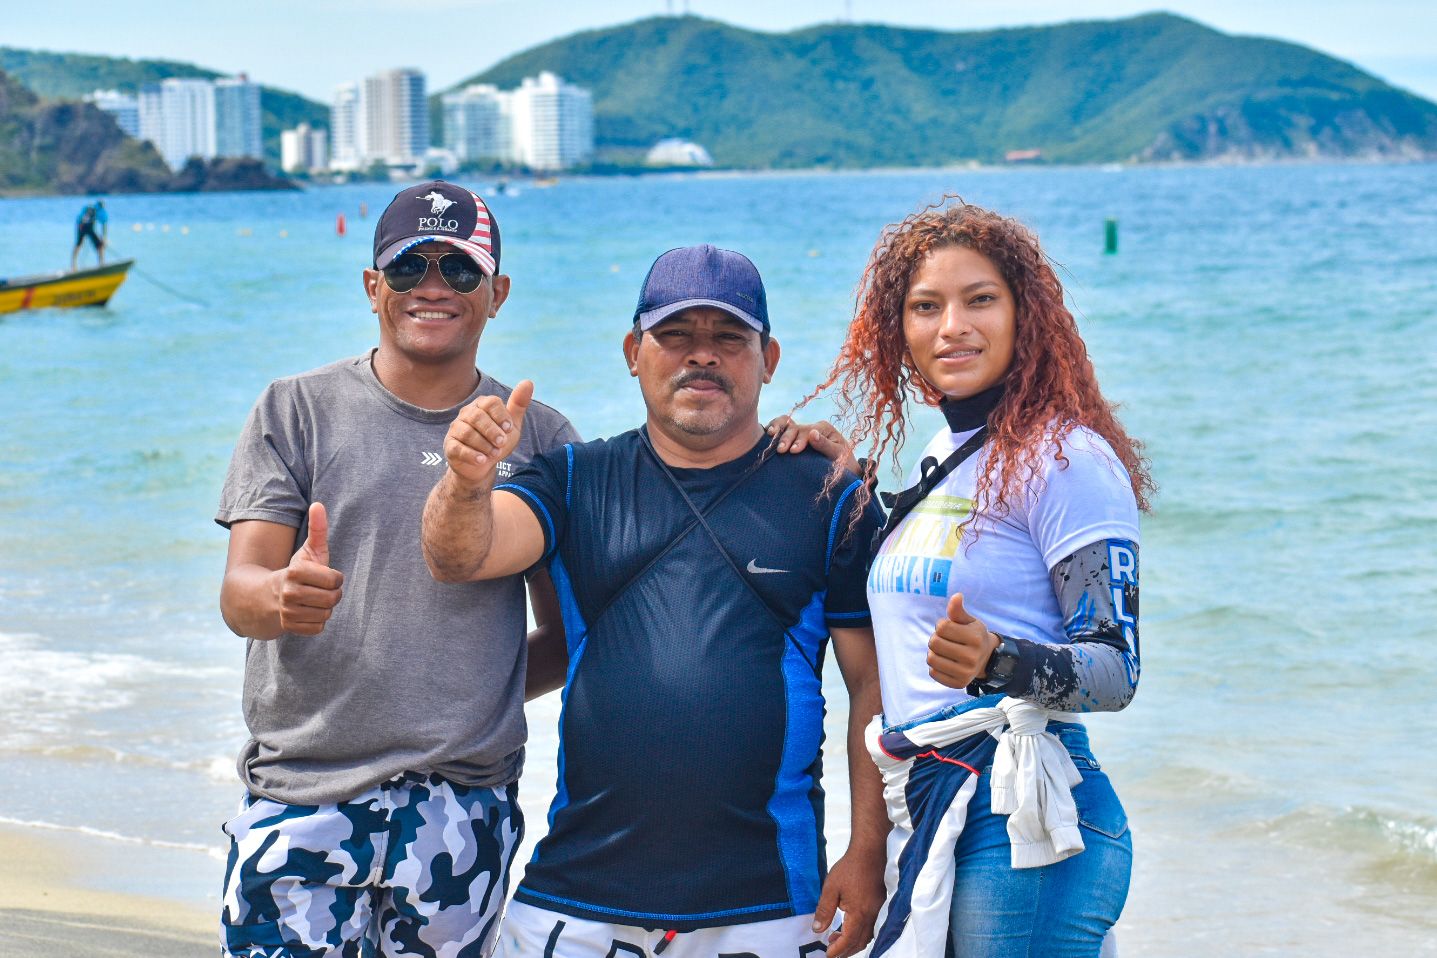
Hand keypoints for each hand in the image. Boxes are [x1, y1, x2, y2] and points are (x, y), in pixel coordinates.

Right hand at [271, 502, 343, 636]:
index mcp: (295, 572)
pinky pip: (318, 628)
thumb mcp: (308, 550)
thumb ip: (317, 529)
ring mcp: (287, 611)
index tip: (326, 576)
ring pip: (326, 614)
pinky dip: (317, 622)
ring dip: (325, 608)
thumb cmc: (297, 571)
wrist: (266, 597)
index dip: (335, 578)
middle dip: (333, 594)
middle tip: (322, 590)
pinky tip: (307, 612)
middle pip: (333, 599)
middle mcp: (289, 592)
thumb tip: (319, 504)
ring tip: (313, 600)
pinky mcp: (289, 627)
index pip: (335, 580)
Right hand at [444, 380, 531, 489]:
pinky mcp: (450, 446)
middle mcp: (466, 413)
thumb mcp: (511, 425)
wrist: (483, 464)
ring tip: (494, 453)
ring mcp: (456, 429)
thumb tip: (528, 382)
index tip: (508, 429)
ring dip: (484, 445)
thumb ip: (518, 405)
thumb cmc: (497, 441)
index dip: (501, 416)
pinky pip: (458, 448)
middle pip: (477, 416)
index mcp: (482, 404)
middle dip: (492, 431)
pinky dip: (472, 455)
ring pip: (467, 433)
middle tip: (502, 443)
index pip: (490, 403)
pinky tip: (482, 460)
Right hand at [766, 416, 859, 472]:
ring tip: (770, 435)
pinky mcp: (794, 440)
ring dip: (777, 430)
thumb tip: (812, 434)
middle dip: (786, 438)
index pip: (807, 431)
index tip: (794, 451)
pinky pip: (782, 430)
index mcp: (823, 428)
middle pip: (795, 428)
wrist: (844, 471)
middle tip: (781, 450)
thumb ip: (826, 445)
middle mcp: (811, 428)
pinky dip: (774, 429)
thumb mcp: (839, 455)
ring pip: (786, 425)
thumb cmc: (843, 464)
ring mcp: (802, 433)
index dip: (799, 440)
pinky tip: (767, 436)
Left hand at [812, 847, 884, 957]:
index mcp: (859, 913)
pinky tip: (850, 927)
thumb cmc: (850, 868)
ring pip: (868, 936)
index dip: (838, 950)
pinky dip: (861, 934)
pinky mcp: (880, 905)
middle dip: (846, 950)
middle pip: (860, 942)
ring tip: (836, 938)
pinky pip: (872, 927)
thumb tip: (817, 929)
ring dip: (853, 943)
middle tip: (831, 951)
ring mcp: (878, 910)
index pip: (849, 940)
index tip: (827, 955)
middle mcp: (872, 916)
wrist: (870, 852)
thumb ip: (824, 910)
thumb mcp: (831, 888)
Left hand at [927, 593, 998, 687]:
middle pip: (934, 643)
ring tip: (943, 650)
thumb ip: (958, 610)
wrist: (987, 659)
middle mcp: (972, 657)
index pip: (942, 627)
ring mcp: (966, 673)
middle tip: (944, 640)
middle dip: (935, 638)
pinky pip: (933, 673)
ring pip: (931, 659)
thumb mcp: (968, 621)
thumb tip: (956, 596)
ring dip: (933, 652)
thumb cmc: (973, 635)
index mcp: (976, 638)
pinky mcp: (959, 684)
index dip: (941, 625)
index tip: (949, 628)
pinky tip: (945, 662)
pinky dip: (935, 666)